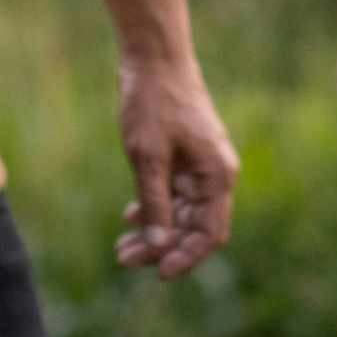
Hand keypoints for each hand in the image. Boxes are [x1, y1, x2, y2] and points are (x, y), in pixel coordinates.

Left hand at [115, 56, 239, 278]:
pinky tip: (130, 218)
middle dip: (159, 248)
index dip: (186, 257)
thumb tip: (158, 246)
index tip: (159, 274)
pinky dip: (152, 210)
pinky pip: (170, 197)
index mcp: (216, 177)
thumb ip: (155, 203)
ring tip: (120, 248)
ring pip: (178, 216)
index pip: (210, 234)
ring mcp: (198, 169)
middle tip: (122, 259)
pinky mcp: (181, 162)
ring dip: (152, 233)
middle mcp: (213, 176)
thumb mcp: (148, 158)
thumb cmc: (153, 105)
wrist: (152, 62)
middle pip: (191, 229)